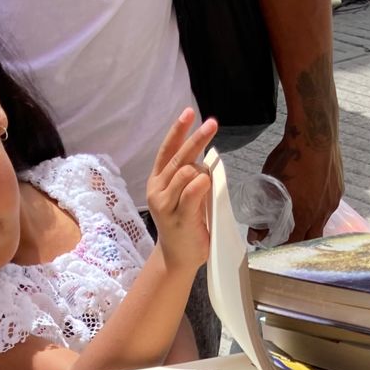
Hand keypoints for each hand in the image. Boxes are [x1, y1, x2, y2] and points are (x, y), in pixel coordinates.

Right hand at [146, 108, 218, 274]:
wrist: (178, 257)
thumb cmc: (184, 224)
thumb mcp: (183, 196)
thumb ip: (188, 177)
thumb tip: (203, 157)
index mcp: (157, 181)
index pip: (166, 151)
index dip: (177, 131)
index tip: (189, 113)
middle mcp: (157, 190)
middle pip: (179, 157)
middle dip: (196, 139)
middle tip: (212, 124)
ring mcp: (165, 203)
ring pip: (187, 172)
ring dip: (202, 173)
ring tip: (204, 190)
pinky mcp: (178, 215)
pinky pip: (194, 189)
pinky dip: (203, 183)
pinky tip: (205, 187)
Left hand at [257, 125, 343, 241]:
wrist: (315, 134)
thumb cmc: (289, 159)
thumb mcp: (268, 187)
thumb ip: (262, 215)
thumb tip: (254, 235)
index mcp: (305, 215)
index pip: (295, 243)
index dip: (283, 247)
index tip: (274, 246)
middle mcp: (323, 212)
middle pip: (312, 238)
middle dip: (299, 241)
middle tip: (286, 237)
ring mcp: (334, 200)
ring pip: (322, 222)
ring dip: (310, 224)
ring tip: (298, 219)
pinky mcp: (339, 188)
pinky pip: (329, 206)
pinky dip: (319, 209)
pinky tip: (310, 201)